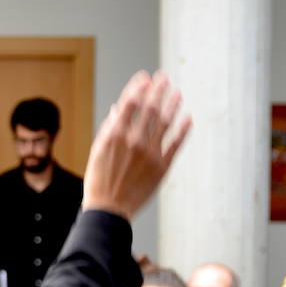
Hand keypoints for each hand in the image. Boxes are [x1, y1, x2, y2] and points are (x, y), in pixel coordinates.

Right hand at [82, 71, 190, 219]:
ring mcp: (150, 153)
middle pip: (150, 108)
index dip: (138, 87)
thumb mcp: (98, 151)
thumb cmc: (99, 180)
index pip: (130, 103)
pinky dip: (183, 130)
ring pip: (165, 123)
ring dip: (172, 105)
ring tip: (177, 93)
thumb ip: (110, 128)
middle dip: (158, 90)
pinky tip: (188, 118)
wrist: (109, 209)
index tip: (145, 77)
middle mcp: (134, 141)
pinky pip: (176, 144)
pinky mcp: (162, 166)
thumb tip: (118, 109)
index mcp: (116, 135)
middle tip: (164, 78)